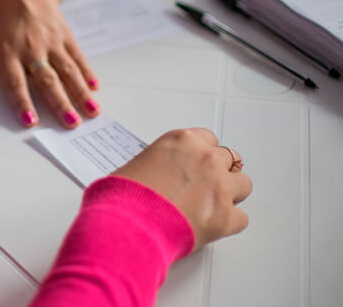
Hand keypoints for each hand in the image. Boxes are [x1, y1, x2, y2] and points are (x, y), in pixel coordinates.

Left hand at [0, 0, 99, 128]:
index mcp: (7, 53)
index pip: (15, 82)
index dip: (23, 102)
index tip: (31, 122)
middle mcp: (31, 49)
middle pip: (47, 80)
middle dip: (60, 103)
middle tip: (70, 123)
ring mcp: (51, 42)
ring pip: (67, 71)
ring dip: (80, 92)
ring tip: (92, 112)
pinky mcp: (66, 37)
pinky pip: (78, 57)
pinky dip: (87, 73)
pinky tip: (95, 89)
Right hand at [113, 128, 252, 250]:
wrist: (127, 223)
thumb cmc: (123, 196)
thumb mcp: (135, 165)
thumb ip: (157, 164)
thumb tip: (156, 176)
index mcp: (182, 141)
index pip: (207, 139)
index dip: (201, 155)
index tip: (196, 165)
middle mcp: (205, 159)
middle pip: (229, 159)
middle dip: (218, 173)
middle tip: (203, 187)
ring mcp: (220, 187)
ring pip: (243, 185)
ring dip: (230, 195)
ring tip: (210, 206)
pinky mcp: (226, 217)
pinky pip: (241, 218)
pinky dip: (228, 223)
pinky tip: (211, 226)